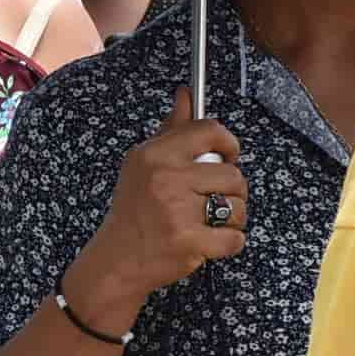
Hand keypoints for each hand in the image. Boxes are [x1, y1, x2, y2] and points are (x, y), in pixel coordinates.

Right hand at [73, 88, 247, 316]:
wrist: (116, 260)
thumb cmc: (133, 211)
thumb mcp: (143, 164)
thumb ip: (170, 131)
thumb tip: (185, 94)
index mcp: (154, 154)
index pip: (211, 131)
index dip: (229, 144)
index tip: (226, 157)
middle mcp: (164, 178)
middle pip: (233, 174)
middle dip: (230, 192)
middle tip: (207, 202)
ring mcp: (176, 210)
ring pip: (238, 207)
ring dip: (230, 219)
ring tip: (204, 223)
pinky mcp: (188, 241)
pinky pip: (235, 238)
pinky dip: (227, 245)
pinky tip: (205, 243)